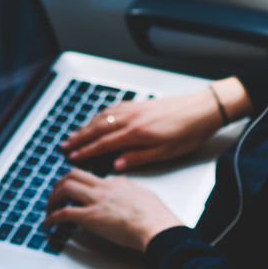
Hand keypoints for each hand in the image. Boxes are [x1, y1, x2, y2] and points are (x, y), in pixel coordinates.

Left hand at [44, 169, 182, 251]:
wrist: (156, 226)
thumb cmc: (154, 216)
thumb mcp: (142, 194)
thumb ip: (130, 191)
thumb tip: (125, 191)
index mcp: (116, 182)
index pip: (90, 176)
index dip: (78, 183)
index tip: (73, 190)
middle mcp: (103, 187)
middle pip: (73, 175)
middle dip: (59, 184)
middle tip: (55, 194)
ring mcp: (95, 201)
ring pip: (64, 188)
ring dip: (53, 198)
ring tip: (49, 208)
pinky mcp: (90, 217)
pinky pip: (64, 213)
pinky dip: (52, 218)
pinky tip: (48, 223)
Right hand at [59, 91, 221, 171]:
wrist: (203, 108)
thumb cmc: (189, 132)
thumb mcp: (166, 153)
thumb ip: (138, 158)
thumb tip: (116, 165)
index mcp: (137, 133)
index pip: (104, 144)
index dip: (86, 152)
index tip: (73, 157)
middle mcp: (132, 118)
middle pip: (98, 129)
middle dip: (79, 138)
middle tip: (64, 145)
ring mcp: (135, 108)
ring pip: (103, 117)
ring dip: (86, 126)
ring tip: (74, 133)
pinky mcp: (140, 103)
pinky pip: (113, 107)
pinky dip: (100, 114)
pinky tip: (97, 117)